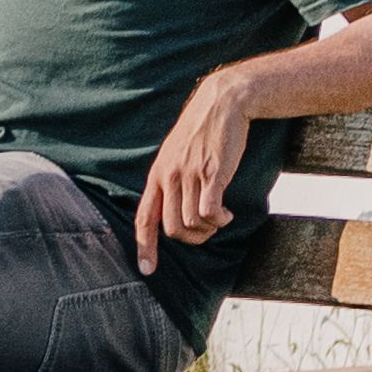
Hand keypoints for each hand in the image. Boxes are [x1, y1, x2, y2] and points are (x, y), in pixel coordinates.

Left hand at [136, 63, 268, 267]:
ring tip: (220, 217)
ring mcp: (189, 175)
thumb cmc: (202, 129)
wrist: (222, 102)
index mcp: (157, 175)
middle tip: (208, 230)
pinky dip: (219, 220)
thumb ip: (171, 179)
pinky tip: (227, 213)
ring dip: (209, 229)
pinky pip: (209, 212)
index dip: (144, 247)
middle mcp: (169, 177)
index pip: (144, 218)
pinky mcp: (212, 174)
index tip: (147, 270)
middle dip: (192, 239)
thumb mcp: (176, 153)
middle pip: (173, 229)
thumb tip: (174, 210)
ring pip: (193, 223)